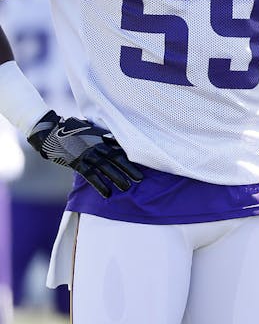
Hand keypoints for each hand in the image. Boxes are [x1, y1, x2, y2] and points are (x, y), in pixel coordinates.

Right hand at [28, 110, 142, 197]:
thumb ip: (104, 136)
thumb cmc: (72, 129)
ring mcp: (87, 154)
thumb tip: (118, 141)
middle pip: (116, 158)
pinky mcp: (77, 162)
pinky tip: (107, 193)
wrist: (50, 131)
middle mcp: (96, 145)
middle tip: (140, 179)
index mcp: (101, 137)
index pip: (120, 147)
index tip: (142, 162)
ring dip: (117, 178)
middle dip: (129, 169)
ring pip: (105, 168)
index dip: (131, 156)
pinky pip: (91, 176)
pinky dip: (100, 185)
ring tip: (127, 187)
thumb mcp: (91, 129)